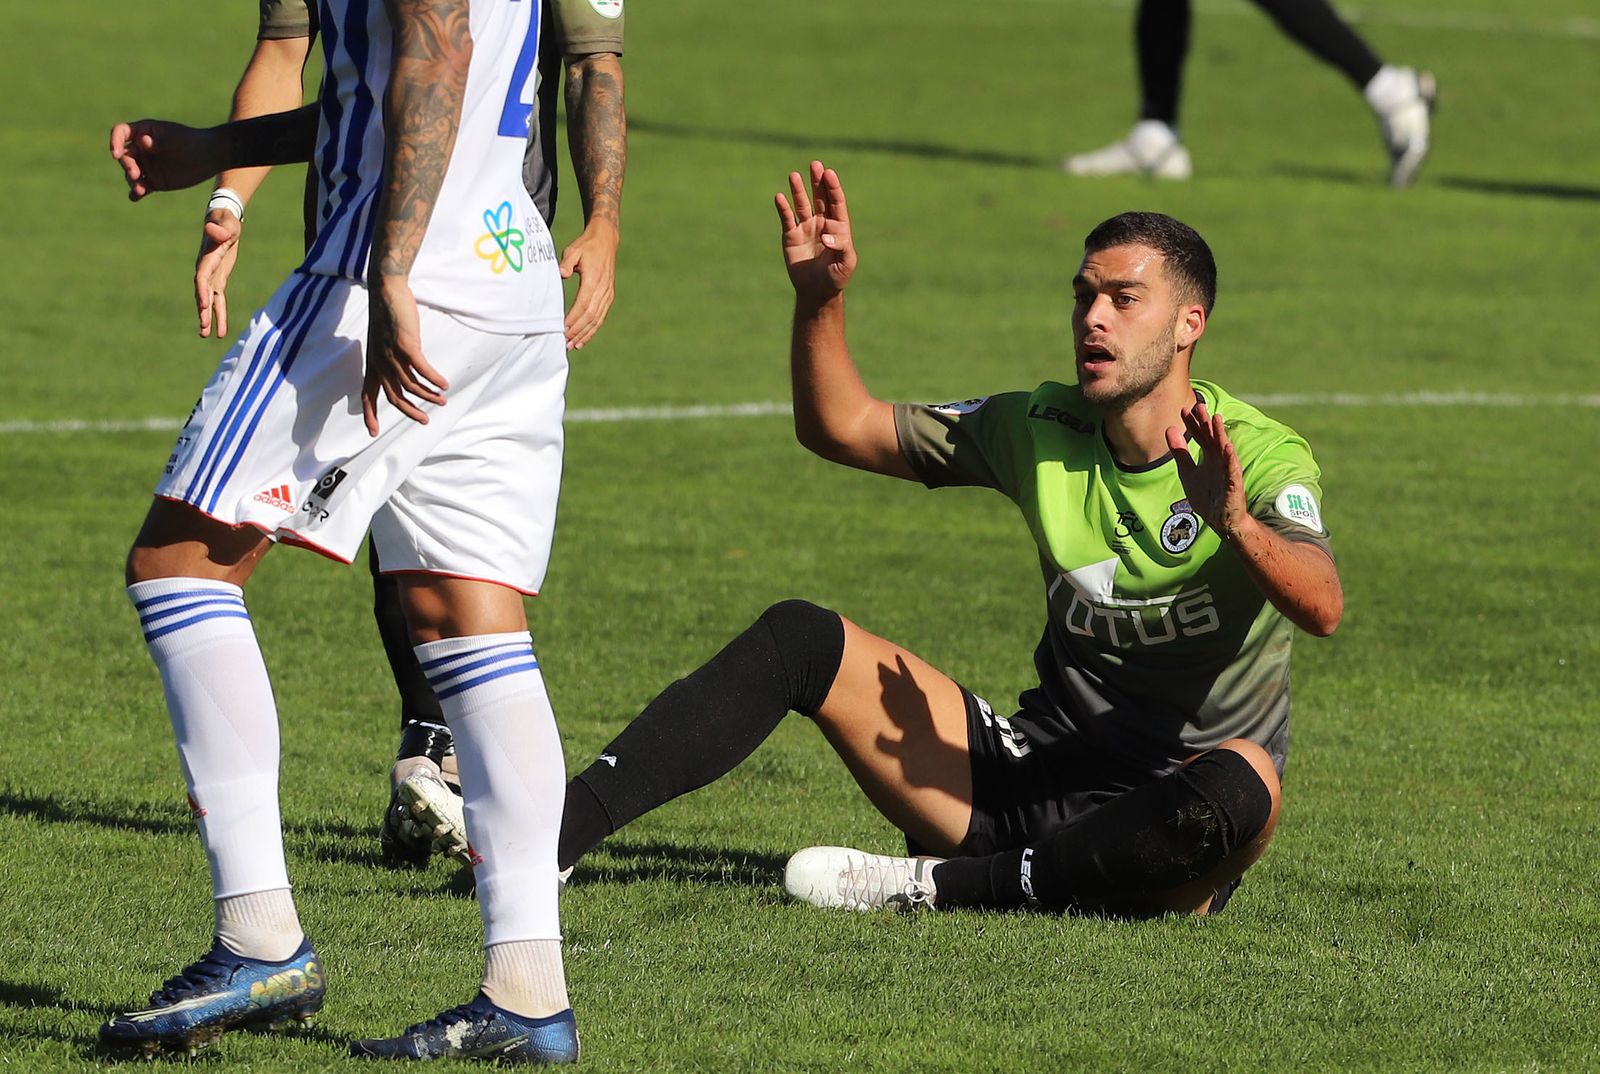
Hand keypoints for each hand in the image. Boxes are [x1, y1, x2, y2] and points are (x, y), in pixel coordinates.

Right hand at [108, 120, 226, 200]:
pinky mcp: (154, 181)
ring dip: (132, 182)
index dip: (115, 142)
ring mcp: (146, 165)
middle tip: (135, 174)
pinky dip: (136, 192)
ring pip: (130, 174)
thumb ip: (158, 141)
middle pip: (125, 156)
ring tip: (140, 190)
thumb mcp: (175, 139)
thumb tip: (143, 141)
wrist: (209, 157)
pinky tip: (135, 197)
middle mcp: (141, 148)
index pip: (121, 133)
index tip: (115, 153)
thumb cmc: (192, 142)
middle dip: (127, 165)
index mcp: (143, 132)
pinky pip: (141, 187)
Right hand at [194, 211, 242, 337]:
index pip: (202, 276)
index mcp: (207, 257)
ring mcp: (211, 275)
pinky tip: (220, 331)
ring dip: (208, 317)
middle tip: (204, 327)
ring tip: (206, 335)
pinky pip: (218, 300)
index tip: (204, 305)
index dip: (203, 291)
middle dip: (203, 310)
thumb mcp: (227, 222)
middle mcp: (205, 269)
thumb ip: (222, 228)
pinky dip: (219, 314)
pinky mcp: (218, 279)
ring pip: (209, 300)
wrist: (223, 220)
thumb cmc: (226, 220)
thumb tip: (215, 231)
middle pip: (202, 292)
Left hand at [363, 278, 448, 436]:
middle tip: (425, 420)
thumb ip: (395, 358)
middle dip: (410, 412)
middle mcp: (380, 362)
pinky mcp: (405, 345)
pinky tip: (444, 385)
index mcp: (373, 363)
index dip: (369, 414)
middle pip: (394, 396)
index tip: (373, 432)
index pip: (367, 394)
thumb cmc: (389, 314)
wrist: (387, 289)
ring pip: (411, 385)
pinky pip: (422, 369)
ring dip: (428, 395)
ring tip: (442, 400)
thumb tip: (409, 371)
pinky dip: (434, 379)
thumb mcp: (386, 340)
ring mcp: (392, 354)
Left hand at [559, 218, 617, 349]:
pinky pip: (601, 317)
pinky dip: (592, 330)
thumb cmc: (586, 245)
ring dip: (585, 334)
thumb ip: (567, 262)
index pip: (583, 304)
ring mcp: (607, 294)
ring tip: (572, 346)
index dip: (574, 319)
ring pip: (597, 319)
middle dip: (578, 331)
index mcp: (594, 279)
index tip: (563, 329)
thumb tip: (562, 273)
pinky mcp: (608, 296)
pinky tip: (583, 339)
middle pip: (590, 316)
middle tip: (564, 343)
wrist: (606, 240)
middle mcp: (603, 289)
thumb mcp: (574, 249)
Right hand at [775, 160, 855, 302]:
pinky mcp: (791, 235)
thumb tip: (827, 234)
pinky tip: (780, 197)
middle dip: (818, 181)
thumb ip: (842, 246)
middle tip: (815, 164)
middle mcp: (822, 222)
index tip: (829, 173)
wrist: (817, 290)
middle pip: (820, 197)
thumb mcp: (846, 263)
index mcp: (839, 226)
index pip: (836, 202)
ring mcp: (806, 227)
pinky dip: (783, 208)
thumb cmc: (836, 277)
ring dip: (798, 190)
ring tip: (794, 175)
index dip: (833, 187)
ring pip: (802, 204)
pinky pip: (787, 218)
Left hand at [1166, 402, 1249, 539]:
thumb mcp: (1188, 473)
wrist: (1220, 520)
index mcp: (1209, 456)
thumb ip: (1180, 453)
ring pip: (1224, 449)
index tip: (1183, 410)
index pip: (1201, 436)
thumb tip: (1169, 429)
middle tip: (1199, 406)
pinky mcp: (1234, 484)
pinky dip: (1231, 459)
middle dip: (1206, 423)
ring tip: (1215, 419)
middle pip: (1212, 438)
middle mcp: (1219, 460)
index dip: (1193, 424)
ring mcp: (1227, 471)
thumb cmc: (1206, 496)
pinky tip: (1228, 447)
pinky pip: (1232, 471)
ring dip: (1220, 434)